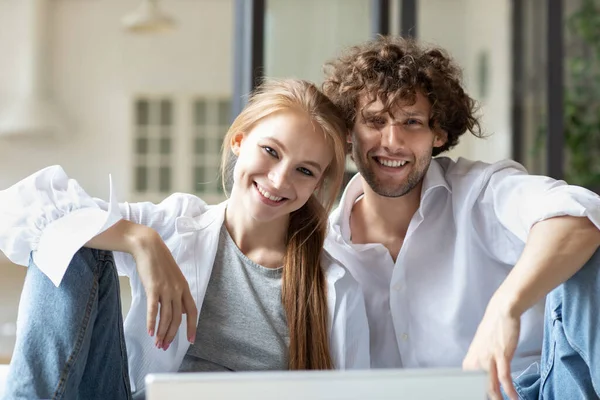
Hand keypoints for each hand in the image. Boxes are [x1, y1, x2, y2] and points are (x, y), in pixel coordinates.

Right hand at [128, 226, 197, 349]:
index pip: (192, 311)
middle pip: (178, 318)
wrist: (148, 246)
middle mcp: (177, 289)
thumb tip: (180, 311)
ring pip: (166, 317)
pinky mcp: (153, 288)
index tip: (191, 340)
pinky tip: (150, 332)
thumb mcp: (174, 277)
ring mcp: (166, 289)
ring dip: (162, 333)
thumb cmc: (159, 262)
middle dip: (172, 335)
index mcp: (184, 287)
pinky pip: (153, 310)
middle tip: (165, 346)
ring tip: (157, 343)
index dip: (192, 327)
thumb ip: (177, 293)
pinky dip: (151, 323)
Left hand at [463, 296, 520, 399]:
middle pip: (478, 388)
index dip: (474, 392)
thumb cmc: (493, 330)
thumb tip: (481, 377)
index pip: (468, 384)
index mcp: (470, 360)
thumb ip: (480, 363)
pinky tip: (514, 398)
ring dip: (497, 399)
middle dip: (487, 397)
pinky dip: (510, 390)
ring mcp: (488, 358)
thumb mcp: (481, 349)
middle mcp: (476, 360)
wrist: (502, 311)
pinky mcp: (501, 355)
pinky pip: (505, 377)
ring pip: (491, 386)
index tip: (479, 397)